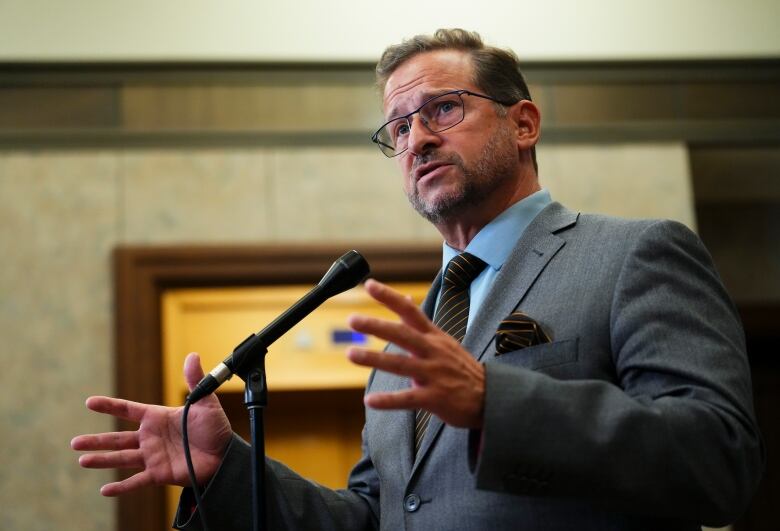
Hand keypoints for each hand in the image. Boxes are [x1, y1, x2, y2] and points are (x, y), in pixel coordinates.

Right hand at [71, 353, 232, 495]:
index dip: (109, 406)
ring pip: (122, 458)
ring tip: (82, 460)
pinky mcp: (159, 474)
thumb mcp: (205, 402)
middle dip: (96, 441)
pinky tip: (105, 490)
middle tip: (74, 443)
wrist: (225, 454)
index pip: (128, 410)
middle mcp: (150, 437)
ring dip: (102, 460)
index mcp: (158, 418)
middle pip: (117, 438)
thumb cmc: (215, 428)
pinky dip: (122, 487)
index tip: (89, 402)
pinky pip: (137, 481)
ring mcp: (153, 456)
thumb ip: (195, 381)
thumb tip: (192, 355)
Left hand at [347, 279, 485, 427]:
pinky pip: (408, 399)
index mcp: (434, 336)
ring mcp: (435, 374)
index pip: (410, 311)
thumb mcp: (443, 341)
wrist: (490, 397)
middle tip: (352, 319)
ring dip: (374, 359)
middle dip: (376, 326)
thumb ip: (421, 325)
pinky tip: (370, 401)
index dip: (390, 297)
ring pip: (401, 364)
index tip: (369, 284)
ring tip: (351, 353)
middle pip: (402, 334)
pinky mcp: (436, 397)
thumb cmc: (460, 368)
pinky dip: (388, 401)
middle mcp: (433, 351)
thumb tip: (406, 300)